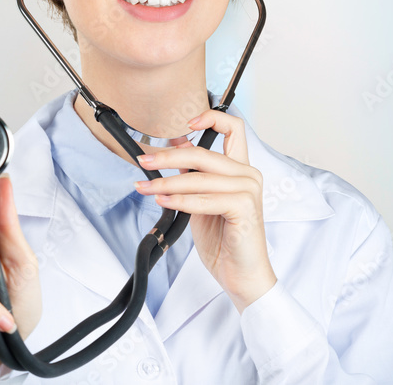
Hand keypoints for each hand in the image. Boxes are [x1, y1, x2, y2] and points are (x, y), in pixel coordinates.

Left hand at [134, 110, 276, 312]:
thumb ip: (194, 176)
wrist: (242, 274)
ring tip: (145, 187)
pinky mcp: (245, 208)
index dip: (211, 117)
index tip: (186, 123)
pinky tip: (163, 202)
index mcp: (241, 169)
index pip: (233, 129)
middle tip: (144, 161)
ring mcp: (248, 190)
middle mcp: (248, 175)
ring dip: (166, 182)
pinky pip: (205, 199)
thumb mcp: (203, 201)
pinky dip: (180, 200)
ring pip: (199, 177)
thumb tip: (174, 149)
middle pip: (204, 153)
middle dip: (168, 157)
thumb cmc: (225, 241)